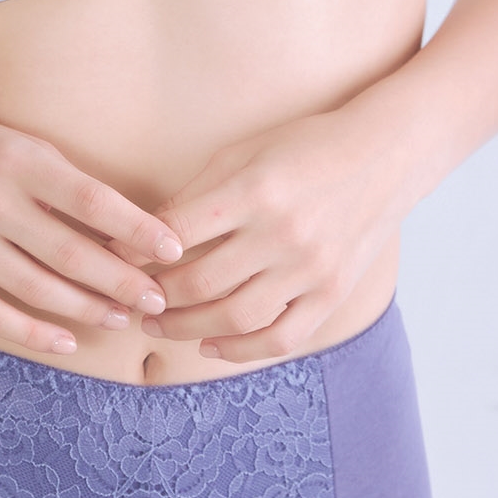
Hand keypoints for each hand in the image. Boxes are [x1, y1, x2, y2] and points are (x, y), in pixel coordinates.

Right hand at [0, 89, 182, 362]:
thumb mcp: (15, 144)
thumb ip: (63, 180)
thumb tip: (126, 226)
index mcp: (16, 159)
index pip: (93, 200)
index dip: (137, 229)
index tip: (173, 250)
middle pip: (70, 253)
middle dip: (121, 280)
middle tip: (157, 299)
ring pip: (36, 288)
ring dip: (86, 308)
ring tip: (121, 317)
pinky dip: (34, 332)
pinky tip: (68, 340)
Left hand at [158, 91, 402, 359]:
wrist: (383, 155)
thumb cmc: (303, 147)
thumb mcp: (243, 154)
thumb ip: (196, 196)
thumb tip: (143, 238)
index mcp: (254, 190)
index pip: (175, 233)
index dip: (135, 252)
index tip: (113, 260)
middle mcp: (283, 233)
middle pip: (198, 284)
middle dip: (154, 298)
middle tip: (132, 301)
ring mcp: (311, 268)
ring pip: (234, 317)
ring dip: (186, 329)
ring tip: (160, 324)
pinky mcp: (332, 293)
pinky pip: (280, 337)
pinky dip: (240, 350)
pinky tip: (210, 345)